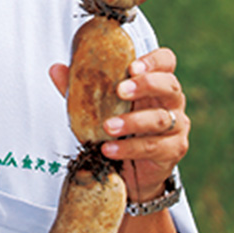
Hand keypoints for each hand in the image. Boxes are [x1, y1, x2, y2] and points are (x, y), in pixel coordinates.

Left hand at [49, 47, 188, 200]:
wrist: (132, 172)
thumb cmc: (118, 130)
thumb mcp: (98, 107)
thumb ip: (81, 88)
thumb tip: (56, 69)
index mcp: (155, 83)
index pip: (166, 61)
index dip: (153, 61)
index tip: (132, 66)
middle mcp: (171, 101)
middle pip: (170, 85)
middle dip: (146, 85)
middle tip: (120, 90)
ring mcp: (177, 126)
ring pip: (162, 118)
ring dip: (133, 121)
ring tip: (108, 127)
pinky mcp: (173, 150)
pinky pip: (154, 147)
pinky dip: (129, 148)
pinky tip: (110, 149)